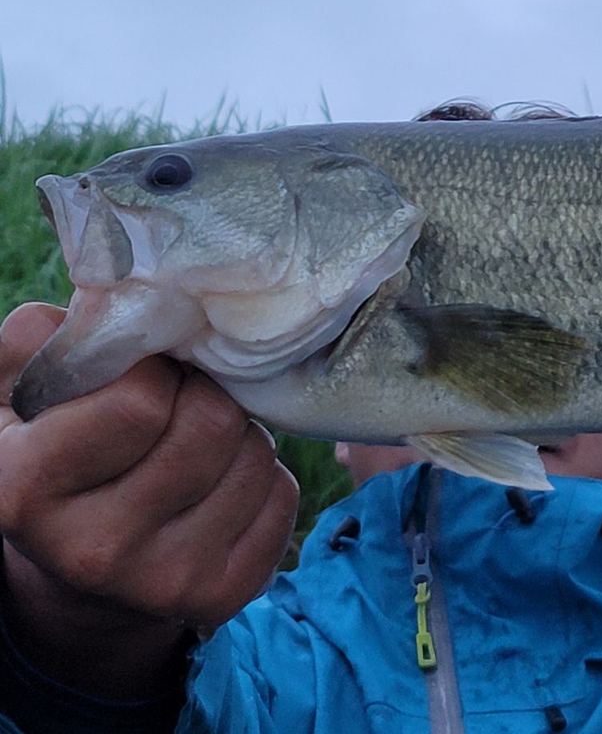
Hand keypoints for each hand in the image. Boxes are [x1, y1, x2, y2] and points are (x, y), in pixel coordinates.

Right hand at [0, 303, 298, 696]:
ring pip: (254, 456)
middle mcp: (94, 549)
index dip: (153, 369)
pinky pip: (282, 498)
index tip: (142, 374)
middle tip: (180, 400)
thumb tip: (105, 298)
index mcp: (27, 488)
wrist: (77, 572)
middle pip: (211, 423)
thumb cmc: (54, 452)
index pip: (140, 400)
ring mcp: (162, 582)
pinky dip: (263, 477)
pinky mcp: (221, 596)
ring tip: (198, 442)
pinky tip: (220, 483)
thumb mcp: (17, 397)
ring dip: (237, 433)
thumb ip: (39, 342)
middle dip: (204, 394)